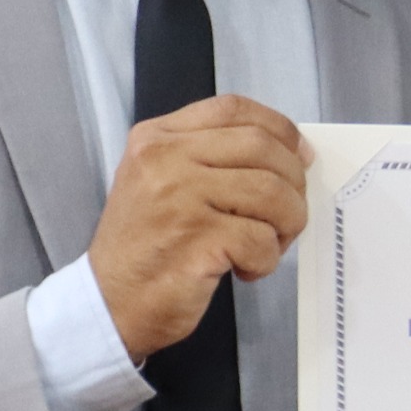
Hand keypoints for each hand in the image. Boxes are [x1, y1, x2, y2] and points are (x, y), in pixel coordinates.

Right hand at [90, 95, 310, 360]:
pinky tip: (244, 268)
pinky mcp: (195, 239)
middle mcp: (164, 159)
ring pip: (272, 192)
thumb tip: (292, 153)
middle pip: (262, 147)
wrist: (109, 302)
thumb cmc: (147, 247)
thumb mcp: (163, 182)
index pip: (232, 109)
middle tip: (287, 215)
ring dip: (287, 224)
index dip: (279, 129)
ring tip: (266, 246)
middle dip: (293, 183)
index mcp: (157, 138)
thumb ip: (213, 158)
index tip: (301, 155)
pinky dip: (266, 260)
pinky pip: (262, 239)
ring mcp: (178, 197)